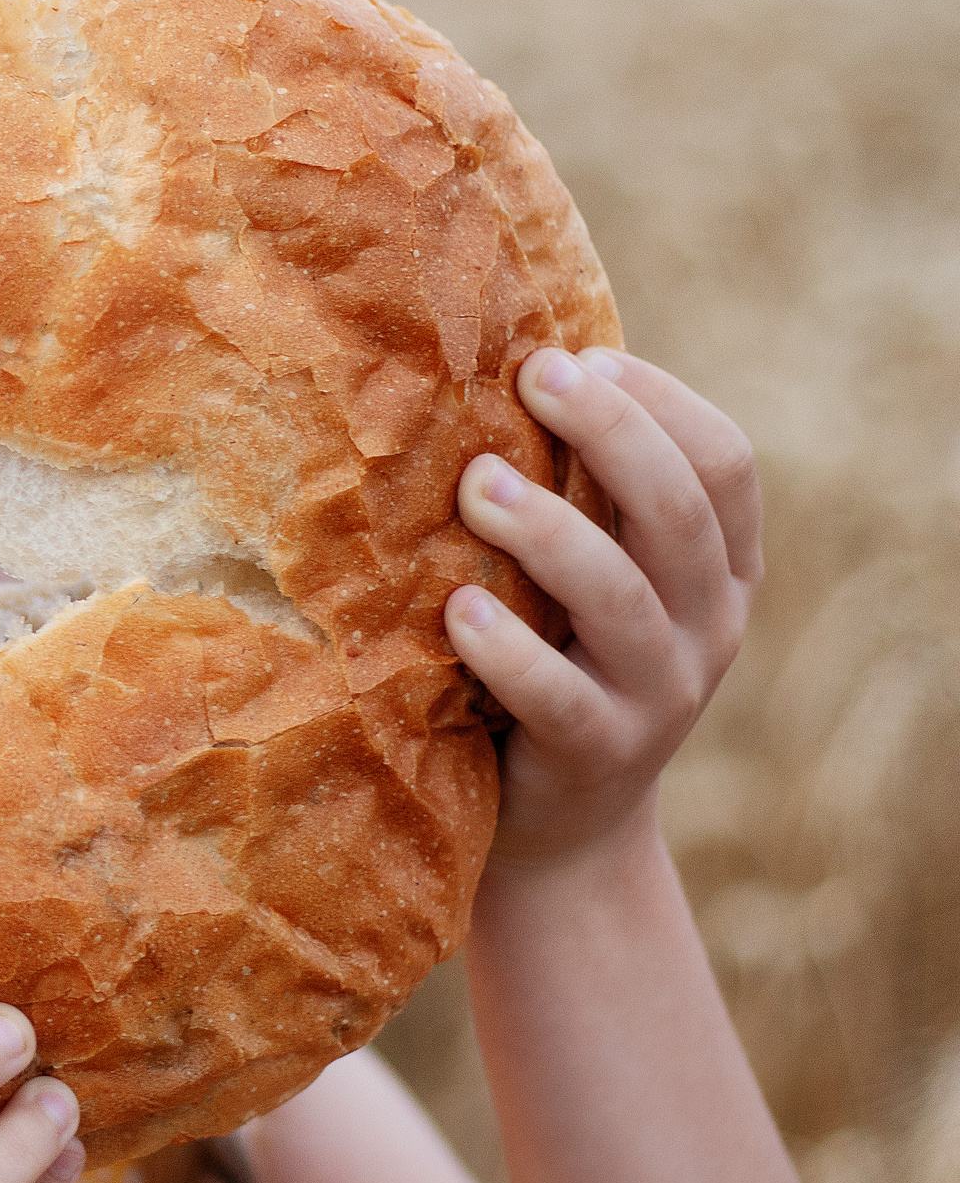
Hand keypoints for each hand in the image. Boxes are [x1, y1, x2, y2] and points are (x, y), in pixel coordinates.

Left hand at [445, 346, 762, 869]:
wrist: (562, 826)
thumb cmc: (560, 663)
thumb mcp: (595, 584)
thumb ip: (585, 503)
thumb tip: (503, 371)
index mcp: (721, 569)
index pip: (725, 465)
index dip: (661, 403)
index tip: (581, 356)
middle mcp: (709, 626)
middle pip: (680, 513)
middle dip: (610, 435)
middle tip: (532, 379)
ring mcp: (662, 695)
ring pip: (622, 599)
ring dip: (548, 531)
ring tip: (477, 486)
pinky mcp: (598, 755)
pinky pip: (559, 696)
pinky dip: (508, 650)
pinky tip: (456, 610)